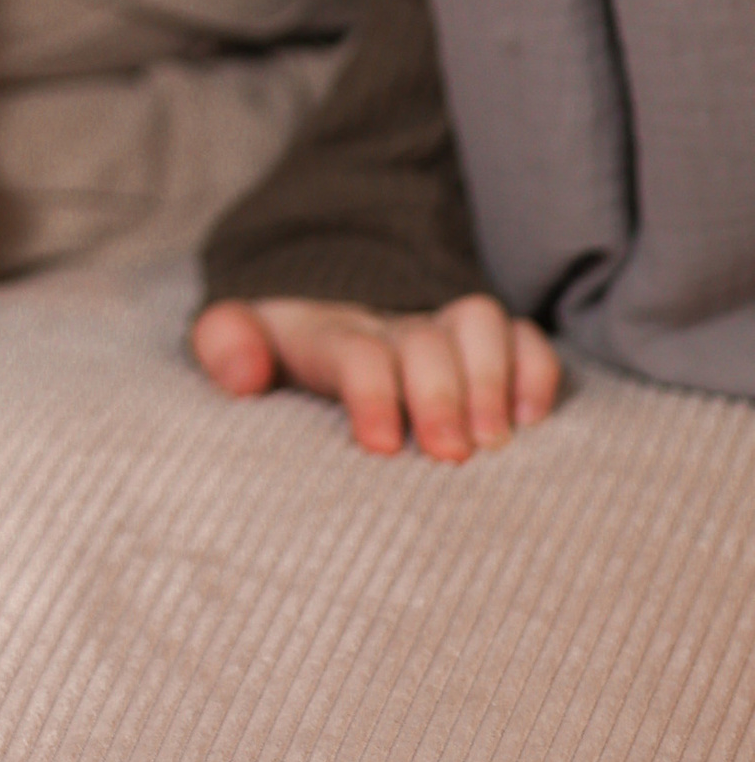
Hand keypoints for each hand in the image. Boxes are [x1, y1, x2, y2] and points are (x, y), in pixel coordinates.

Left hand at [193, 290, 560, 460]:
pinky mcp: (478, 341)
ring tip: (496, 441)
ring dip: (492, 378)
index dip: (371, 390)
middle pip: (423, 339)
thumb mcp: (234, 343)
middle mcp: (386, 323)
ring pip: (478, 320)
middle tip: (451, 455)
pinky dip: (534, 369)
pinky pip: (521, 334)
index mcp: (322, 332)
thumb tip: (244, 371)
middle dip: (441, 394)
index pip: (352, 348)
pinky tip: (531, 418)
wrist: (311, 306)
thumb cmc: (273, 352)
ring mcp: (437, 326)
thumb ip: (226, 349)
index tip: (382, 446)